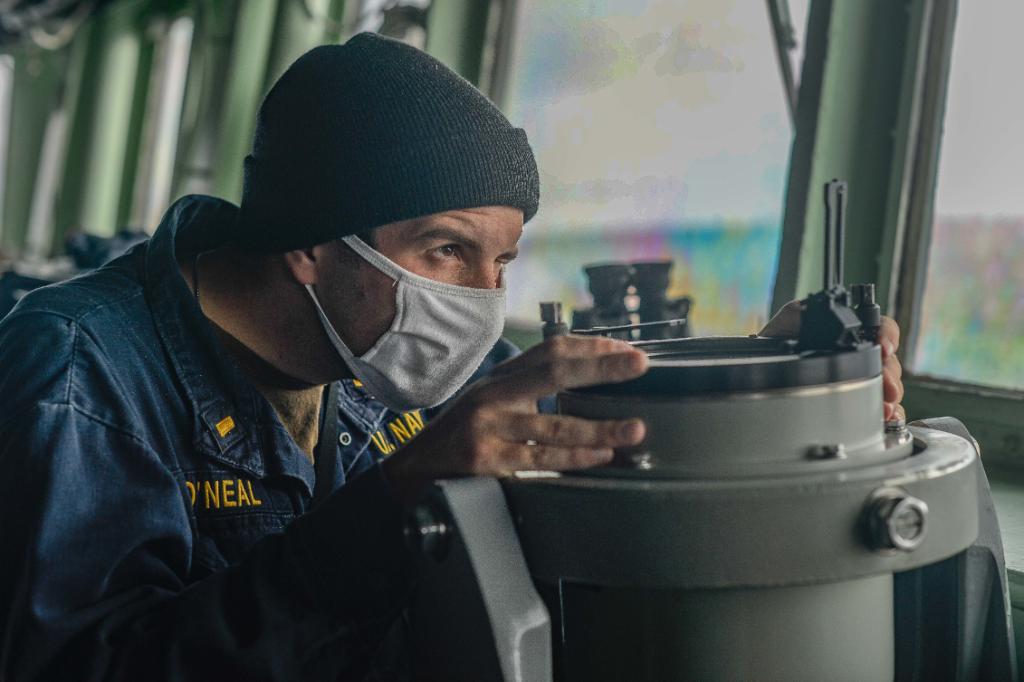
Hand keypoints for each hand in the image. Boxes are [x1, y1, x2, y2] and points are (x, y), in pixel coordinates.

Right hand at [382, 335, 648, 501]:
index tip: (626, 350)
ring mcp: (490, 426)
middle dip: (601, 367)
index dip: (591, 348)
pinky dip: (574, 458)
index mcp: (502, 376)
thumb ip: (530, 386)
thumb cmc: (464, 433)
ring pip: (554, 425)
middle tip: (638, 364)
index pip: (552, 349)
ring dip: (600, 427)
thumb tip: (586, 373)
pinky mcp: (486, 459)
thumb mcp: (493, 399)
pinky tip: (600, 456)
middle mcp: (495, 394)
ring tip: (634, 428)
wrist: (417, 467)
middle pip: (555, 371)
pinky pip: (539, 459)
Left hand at [760, 300, 904, 421]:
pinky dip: (889, 414)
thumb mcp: (791, 318)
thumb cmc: (778, 340)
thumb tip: (809, 309)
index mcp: (852, 331)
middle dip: (890, 375)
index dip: (888, 336)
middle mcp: (863, 354)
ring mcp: (862, 379)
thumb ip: (803, 310)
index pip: (882, 328)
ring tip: (883, 406)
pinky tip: (885, 418)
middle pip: (890, 361)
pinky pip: (882, 409)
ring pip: (890, 386)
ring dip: (889, 397)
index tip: (884, 348)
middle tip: (886, 385)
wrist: (762, 368)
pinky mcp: (858, 402)